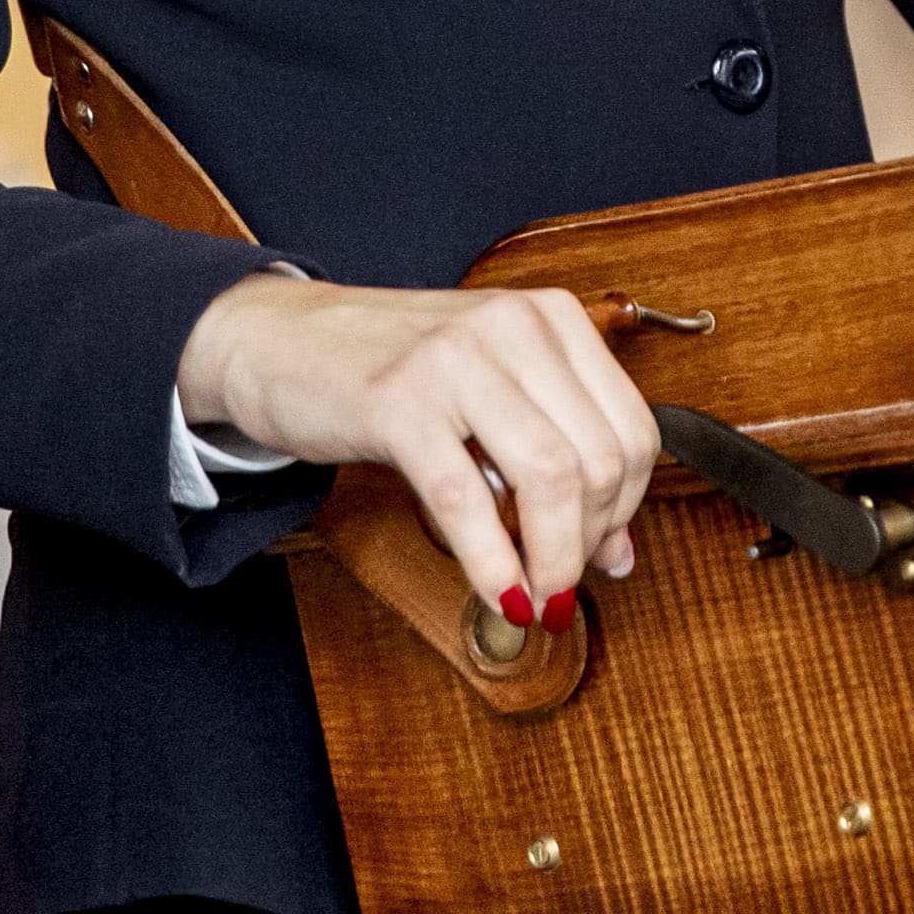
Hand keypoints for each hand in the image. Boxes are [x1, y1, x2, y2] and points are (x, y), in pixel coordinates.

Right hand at [179, 276, 658, 626]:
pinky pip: (465, 500)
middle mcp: (512, 327)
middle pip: (603, 459)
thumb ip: (558, 456)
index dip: (630, 507)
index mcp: (549, 317)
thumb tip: (617, 552)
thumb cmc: (388, 367)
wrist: (278, 339)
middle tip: (562, 581)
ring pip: (550, 478)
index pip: (634, 428)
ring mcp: (455, 360)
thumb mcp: (491, 392)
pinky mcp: (397, 402)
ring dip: (554, 559)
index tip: (604, 548)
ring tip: (536, 596)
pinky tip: (497, 592)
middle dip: (592, 541)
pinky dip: (492, 562)